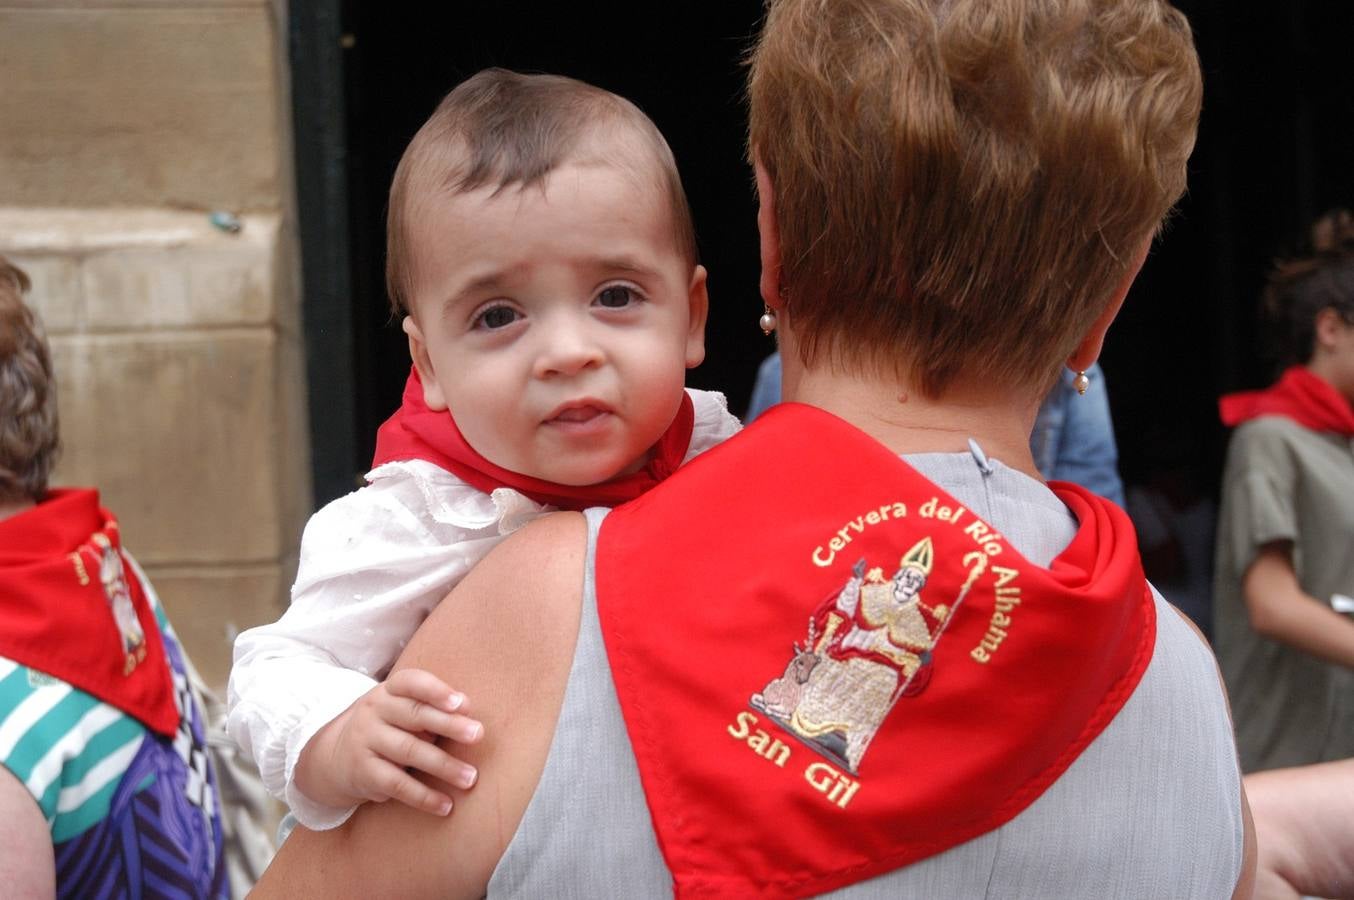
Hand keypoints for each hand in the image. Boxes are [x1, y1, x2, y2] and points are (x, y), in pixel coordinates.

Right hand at [295, 668, 483, 815]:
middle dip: (449, 725)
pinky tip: (446, 805)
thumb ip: (433, 708)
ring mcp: (366, 740)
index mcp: (389, 690)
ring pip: (409, 751)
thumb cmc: (389, 728)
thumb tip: (467, 708)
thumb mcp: (403, 710)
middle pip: (415, 715)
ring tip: (471, 778)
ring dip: (444, 766)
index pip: (411, 682)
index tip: (461, 703)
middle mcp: (374, 711)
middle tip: (478, 734)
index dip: (436, 691)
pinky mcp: (363, 771)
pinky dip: (423, 796)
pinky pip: (397, 784)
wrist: (336, 757)